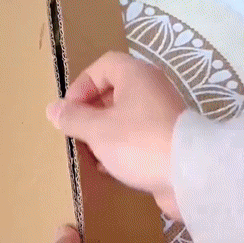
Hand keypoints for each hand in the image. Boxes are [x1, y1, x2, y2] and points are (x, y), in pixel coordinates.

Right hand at [46, 52, 185, 219]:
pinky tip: (108, 168)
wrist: (190, 176)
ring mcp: (161, 115)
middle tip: (75, 133)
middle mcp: (150, 90)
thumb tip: (53, 109)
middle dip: (90, 113)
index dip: (82, 85)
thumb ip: (73, 118)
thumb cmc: (139, 142)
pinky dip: (120, 148)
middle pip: (112, 92)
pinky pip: (136, 137)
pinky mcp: (167, 140)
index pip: (102, 66)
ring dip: (103, 134)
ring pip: (123, 118)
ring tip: (88, 153)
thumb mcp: (98, 129)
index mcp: (135, 76)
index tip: (70, 110)